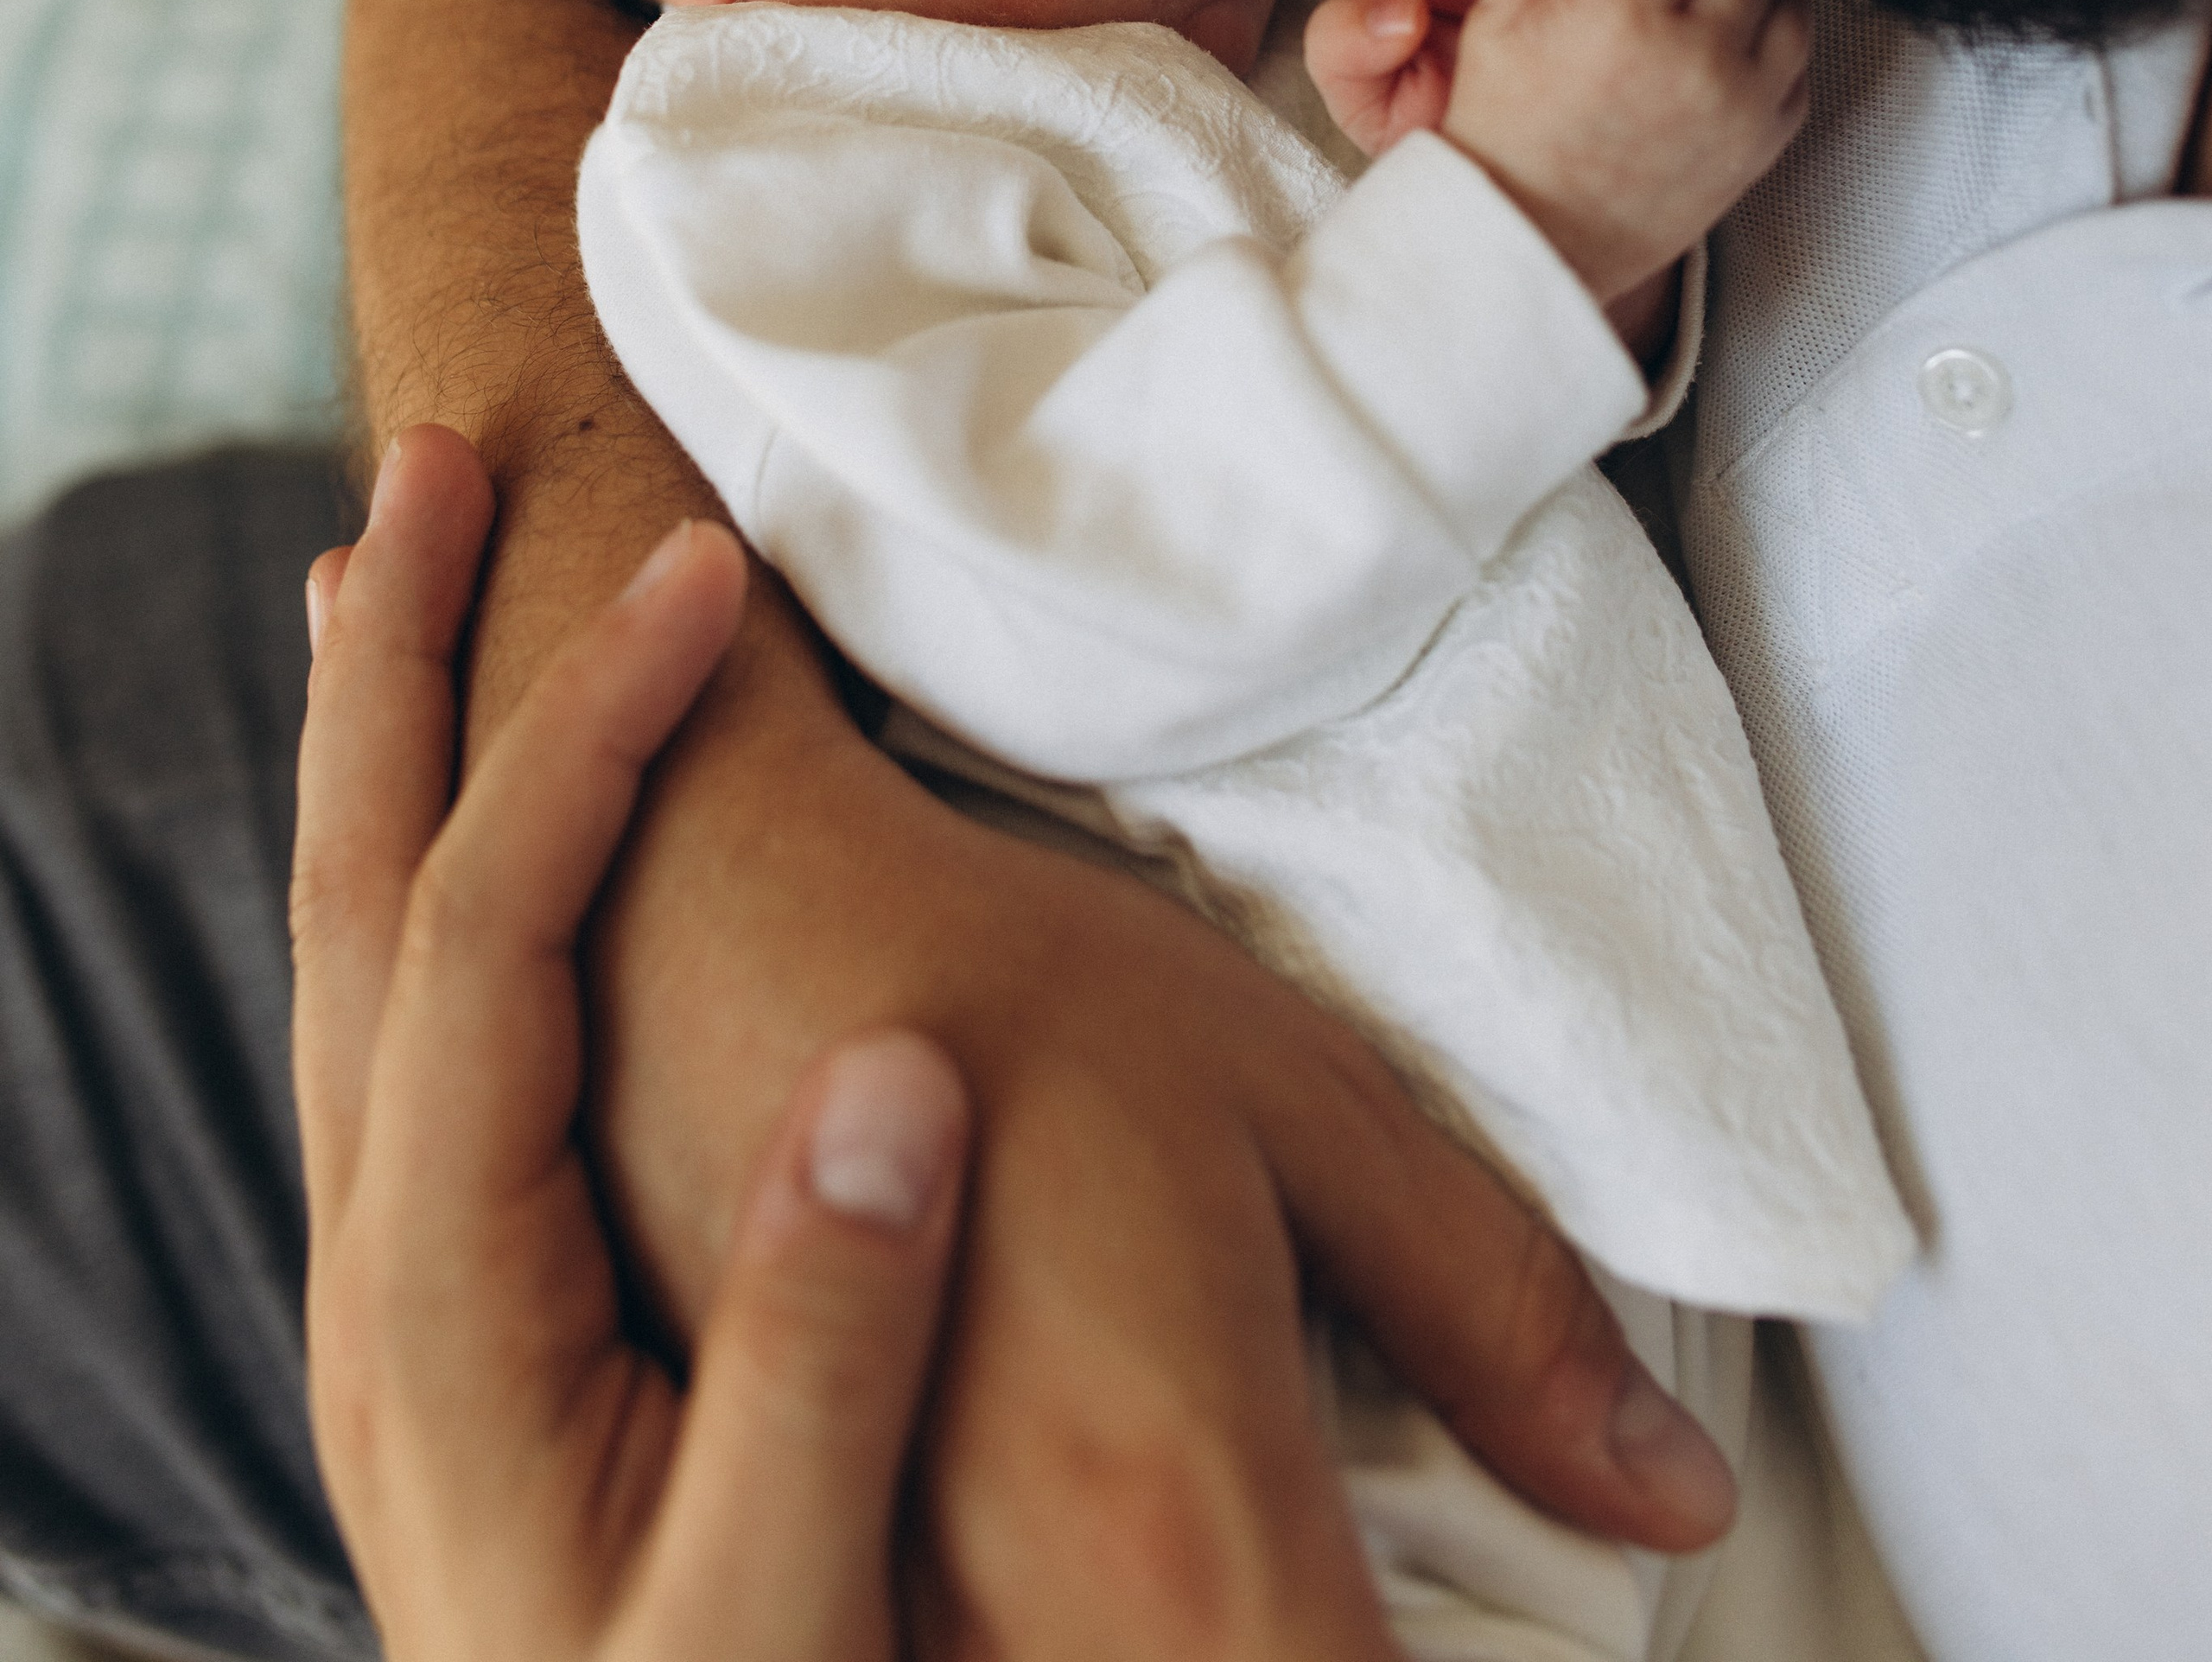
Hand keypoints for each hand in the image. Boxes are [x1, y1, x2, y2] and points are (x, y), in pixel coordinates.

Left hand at [292, 427, 971, 1661]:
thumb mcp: (768, 1617)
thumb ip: (816, 1365)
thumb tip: (892, 1083)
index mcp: (446, 1306)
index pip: (480, 940)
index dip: (573, 737)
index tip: (693, 576)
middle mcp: (386, 1264)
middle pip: (358, 897)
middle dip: (394, 669)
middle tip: (432, 467)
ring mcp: (405, 1285)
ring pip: (357, 952)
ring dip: (378, 750)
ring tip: (392, 587)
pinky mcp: (453, 1311)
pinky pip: (401, 1025)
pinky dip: (413, 870)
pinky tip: (451, 836)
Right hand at [584, 596, 1738, 1660]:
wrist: (719, 921)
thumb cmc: (1020, 989)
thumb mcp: (1305, 1103)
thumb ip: (1501, 1313)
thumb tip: (1673, 1494)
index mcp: (1181, 1525)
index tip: (1500, 1626)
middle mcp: (1029, 1631)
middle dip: (1325, 1658)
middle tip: (1364, 1587)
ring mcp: (897, 1623)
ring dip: (1208, 1651)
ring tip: (1246, 1569)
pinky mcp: (814, 1581)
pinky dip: (1087, 1636)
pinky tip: (1112, 1571)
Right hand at [1443, 0, 1811, 310]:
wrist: (1533, 239)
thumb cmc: (1507, 121)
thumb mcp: (1502, 5)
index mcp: (1620, 11)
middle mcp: (1694, 54)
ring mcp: (1742, 101)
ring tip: (1684, 7)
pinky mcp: (1768, 139)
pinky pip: (1796, 52)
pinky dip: (1760, 39)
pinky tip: (1708, 54)